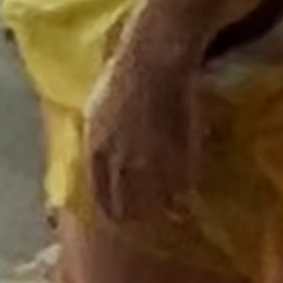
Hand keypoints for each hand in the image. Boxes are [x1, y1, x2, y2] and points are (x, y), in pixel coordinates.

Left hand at [84, 22, 202, 239]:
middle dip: (135, 216)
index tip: (119, 218)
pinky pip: (182, 188)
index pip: (100, 197)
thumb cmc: (122, 78)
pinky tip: (187, 195)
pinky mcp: (179, 157)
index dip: (111, 210)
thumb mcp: (95, 111)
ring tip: (171, 213)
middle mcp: (120, 163)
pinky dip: (184, 194)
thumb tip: (96, 164)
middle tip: (147, 219)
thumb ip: (96, 142)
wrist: (154, 62)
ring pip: (156, 203)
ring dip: (162, 209)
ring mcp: (151, 162)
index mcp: (96, 151)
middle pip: (126, 207)